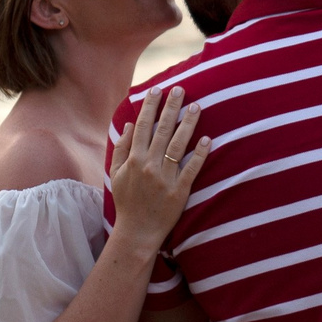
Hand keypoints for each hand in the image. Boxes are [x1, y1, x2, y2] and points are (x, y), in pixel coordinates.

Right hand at [108, 87, 210, 248]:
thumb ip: (121, 149)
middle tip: (180, 89)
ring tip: (196, 106)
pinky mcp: (180, 191)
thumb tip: (130, 124)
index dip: (150, 107)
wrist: (137, 232)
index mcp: (133, 160)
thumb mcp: (115, 175)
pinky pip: (191, 169)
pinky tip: (207, 139)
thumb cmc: (126, 202)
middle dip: (171, 108)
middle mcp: (149, 166)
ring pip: (178, 145)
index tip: (157, 90)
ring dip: (187, 124)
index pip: (143, 127)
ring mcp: (165, 178)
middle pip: (162, 131)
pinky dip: (199, 154)